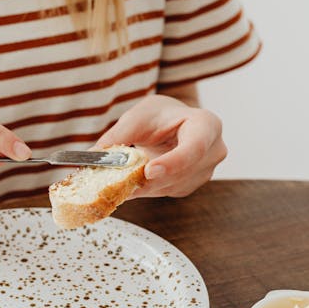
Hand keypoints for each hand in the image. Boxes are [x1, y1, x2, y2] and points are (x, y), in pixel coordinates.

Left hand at [95, 95, 226, 197]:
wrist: (170, 123)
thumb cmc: (159, 115)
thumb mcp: (138, 117)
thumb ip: (119, 135)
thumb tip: (95, 154)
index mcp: (207, 125)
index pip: (194, 148)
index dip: (173, 163)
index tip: (149, 171)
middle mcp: (213, 151)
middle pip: (182, 173)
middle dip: (149, 180)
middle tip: (119, 184)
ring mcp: (205, 171)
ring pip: (172, 187)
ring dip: (144, 186)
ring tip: (119, 181)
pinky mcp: (191, 185)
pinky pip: (167, 192)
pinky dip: (147, 189)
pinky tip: (132, 182)